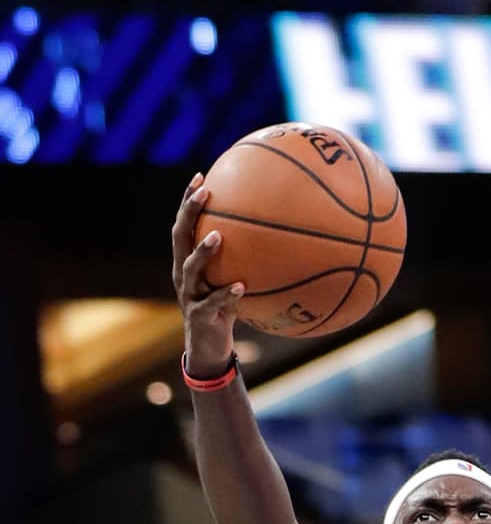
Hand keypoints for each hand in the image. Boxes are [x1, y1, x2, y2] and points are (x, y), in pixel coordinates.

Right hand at [171, 172, 244, 379]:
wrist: (209, 347)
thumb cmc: (225, 308)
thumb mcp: (232, 280)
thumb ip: (244, 261)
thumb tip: (277, 238)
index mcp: (187, 261)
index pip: (184, 225)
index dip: (187, 201)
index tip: (200, 176)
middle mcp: (183, 274)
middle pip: (180, 237)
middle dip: (190, 212)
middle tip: (205, 192)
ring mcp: (189, 295)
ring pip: (191, 268)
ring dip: (204, 251)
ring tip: (218, 236)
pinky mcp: (200, 316)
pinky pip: (213, 303)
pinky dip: (227, 294)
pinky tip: (242, 285)